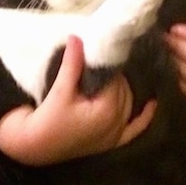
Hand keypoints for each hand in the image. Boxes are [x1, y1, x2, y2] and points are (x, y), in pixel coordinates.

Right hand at [0, 35, 156, 165]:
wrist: (33, 147)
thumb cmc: (46, 119)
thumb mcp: (60, 90)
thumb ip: (72, 64)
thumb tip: (77, 37)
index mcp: (107, 110)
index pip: (116, 79)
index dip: (108, 65)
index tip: (100, 53)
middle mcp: (116, 123)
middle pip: (124, 90)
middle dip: (115, 76)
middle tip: (101, 63)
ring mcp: (115, 135)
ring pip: (129, 104)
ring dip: (125, 90)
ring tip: (115, 75)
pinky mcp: (110, 142)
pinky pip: (134, 129)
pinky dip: (144, 117)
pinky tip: (152, 104)